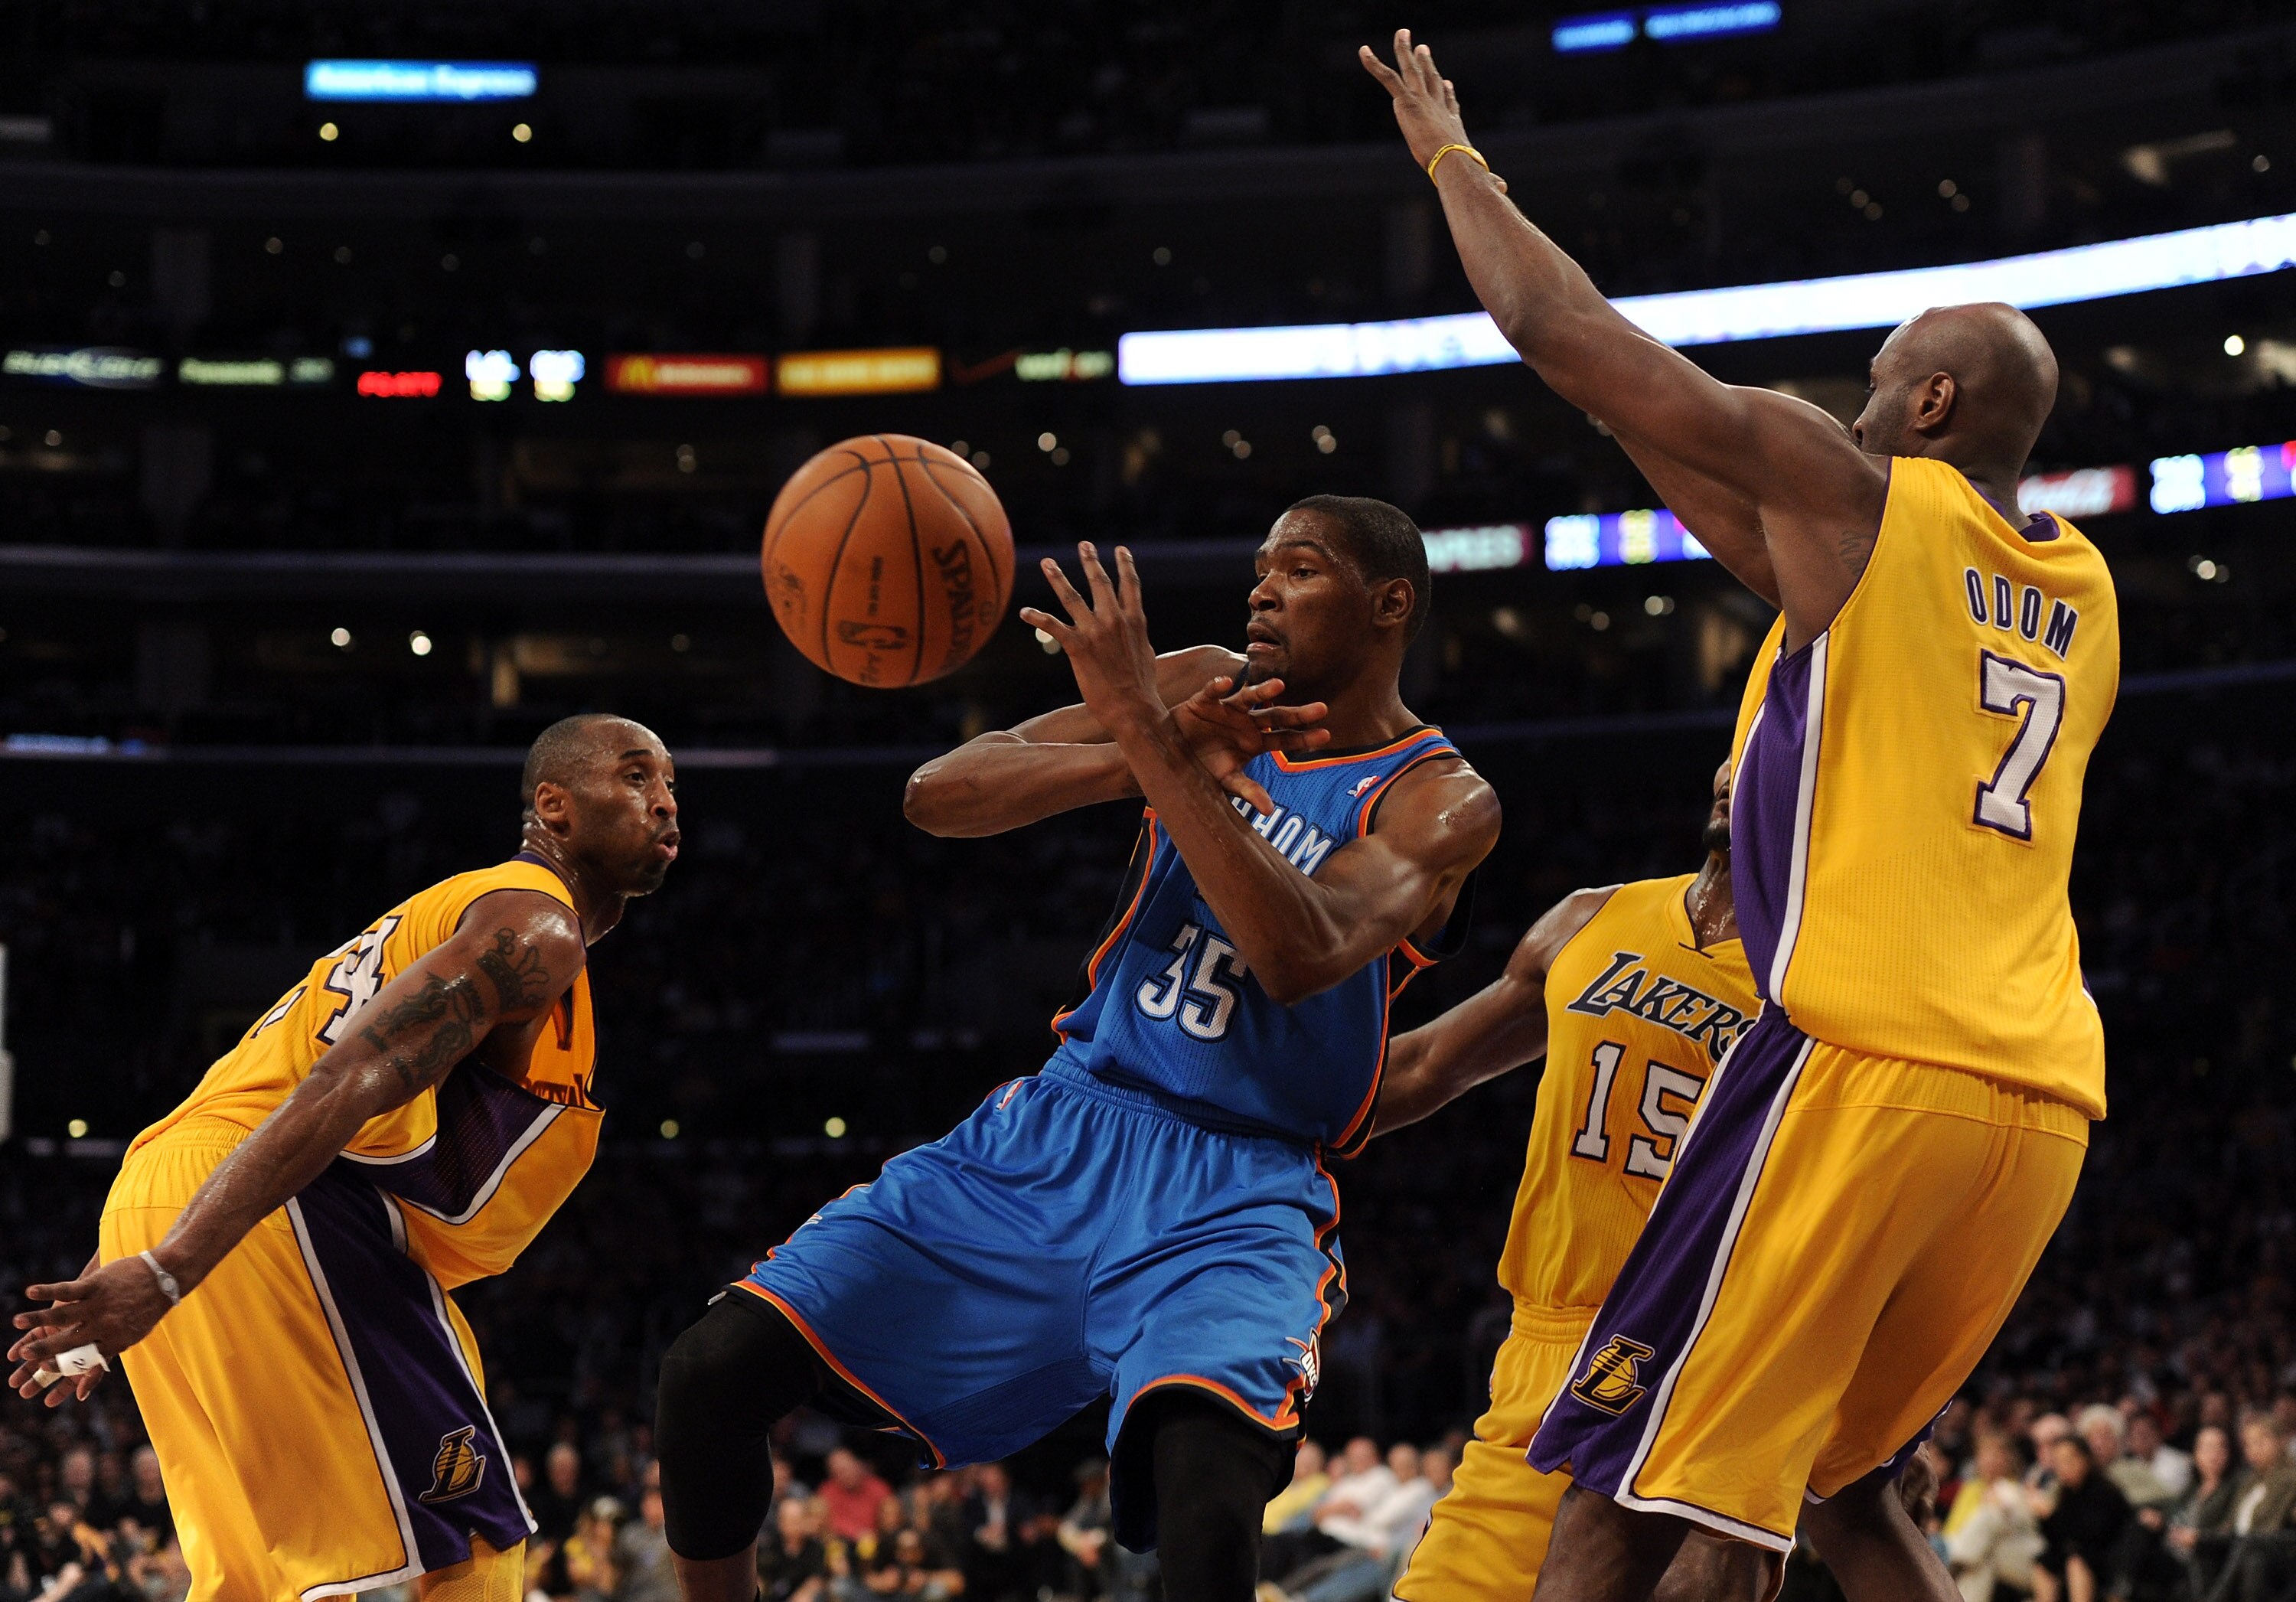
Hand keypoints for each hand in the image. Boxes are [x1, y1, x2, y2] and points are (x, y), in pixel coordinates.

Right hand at [8, 1256, 174, 1404]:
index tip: (41, 1372)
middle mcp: (102, 1326)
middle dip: (43, 1350)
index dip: (59, 1368)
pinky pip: (68, 1290)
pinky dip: (48, 1290)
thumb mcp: (131, 1338)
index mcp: (111, 1342)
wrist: (165, 1277)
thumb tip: (83, 1389)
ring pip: (62, 1316)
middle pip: (66, 1342)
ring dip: (37, 1318)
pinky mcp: (97, 1284)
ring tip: (16, 1321)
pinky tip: (30, 1292)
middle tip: (24, 1355)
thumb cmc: (145, 1310)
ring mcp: (99, 1304)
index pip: (79, 1362)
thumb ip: (104, 1357)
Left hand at [1019, 543, 1163, 735]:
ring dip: (1058, 578)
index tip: (1121, 549)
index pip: (1131, 586)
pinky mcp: (1079, 647)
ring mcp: (1096, 632)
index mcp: (1135, 622)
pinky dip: (1037, 617)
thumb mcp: (1147, 656)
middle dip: (1091, 562)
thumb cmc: (1142, 689)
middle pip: (1101, 583)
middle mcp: (1115, 621)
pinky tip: (1024, 611)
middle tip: (1084, 545)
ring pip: (1073, 598)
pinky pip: (1053, 626)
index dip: (1125, 565)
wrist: (1134, 709)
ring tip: (1048, 562)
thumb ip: (1139, 639)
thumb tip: (1138, 634)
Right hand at [1171, 675, 1330, 813]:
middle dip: (1297, 713)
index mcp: (1255, 742)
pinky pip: (1211, 692)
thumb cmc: (1202, 770)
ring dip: (1263, 691)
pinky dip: (1216, 687)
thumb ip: (1248, 790)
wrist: (1171, 759)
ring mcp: (1226, 710)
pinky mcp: (1203, 702)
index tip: (1326, 735)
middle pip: (1275, 716)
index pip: (1285, 739)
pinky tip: (1225, 684)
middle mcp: (1246, 723)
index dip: (1304, 737)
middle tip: (1321, 709)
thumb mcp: (1226, 782)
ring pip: (1248, 698)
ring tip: (1279, 686)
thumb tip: (1270, 811)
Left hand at [1358, 30, 1506, 192]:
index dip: (1447, 93)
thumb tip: (1503, 190)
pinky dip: (1374, 64)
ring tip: (1401, 34)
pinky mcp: (1406, 101)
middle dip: (1427, 63)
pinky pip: (1387, 78)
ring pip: (1411, 69)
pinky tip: (1363, 51)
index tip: (1447, 83)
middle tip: (1423, 48)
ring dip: (1405, 50)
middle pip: (1431, 80)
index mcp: (1450, 123)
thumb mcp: (1477, 175)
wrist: (1454, 162)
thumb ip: (1489, 181)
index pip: (1449, 104)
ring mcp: (1421, 100)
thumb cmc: (1467, 171)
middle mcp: (1436, 106)